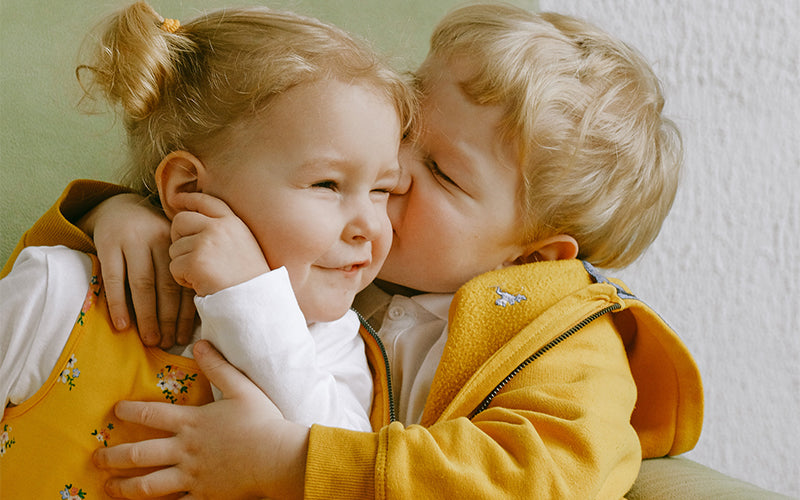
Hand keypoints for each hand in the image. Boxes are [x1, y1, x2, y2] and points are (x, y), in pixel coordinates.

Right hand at [81, 193, 195, 347]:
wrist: (118, 207)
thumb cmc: (151, 237)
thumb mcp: (170, 247)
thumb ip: (181, 271)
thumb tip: (192, 318)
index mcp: (179, 243)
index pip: (185, 282)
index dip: (186, 312)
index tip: (185, 336)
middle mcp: (159, 240)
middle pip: (167, 286)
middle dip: (168, 319)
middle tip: (168, 343)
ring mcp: (132, 241)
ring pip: (142, 284)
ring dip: (147, 316)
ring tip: (150, 339)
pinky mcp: (108, 244)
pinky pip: (113, 279)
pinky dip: (118, 304)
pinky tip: (121, 325)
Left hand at [93, 340, 308, 498]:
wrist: (277, 457)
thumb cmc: (262, 421)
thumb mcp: (242, 387)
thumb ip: (218, 366)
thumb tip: (200, 343)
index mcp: (192, 422)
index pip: (151, 415)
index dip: (130, 412)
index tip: (115, 411)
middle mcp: (185, 451)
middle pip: (140, 454)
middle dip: (114, 457)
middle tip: (97, 458)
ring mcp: (192, 476)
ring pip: (149, 485)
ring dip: (124, 487)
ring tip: (109, 488)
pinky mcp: (203, 496)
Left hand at [168, 192, 268, 296]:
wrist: (255, 300)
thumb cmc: (249, 279)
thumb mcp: (244, 245)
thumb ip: (223, 231)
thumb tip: (193, 223)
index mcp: (234, 222)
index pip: (206, 201)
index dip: (188, 199)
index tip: (176, 200)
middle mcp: (219, 227)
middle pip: (180, 221)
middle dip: (177, 238)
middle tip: (187, 255)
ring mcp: (206, 243)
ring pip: (175, 248)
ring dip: (183, 264)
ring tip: (204, 275)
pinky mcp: (195, 261)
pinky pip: (174, 267)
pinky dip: (182, 279)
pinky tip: (200, 284)